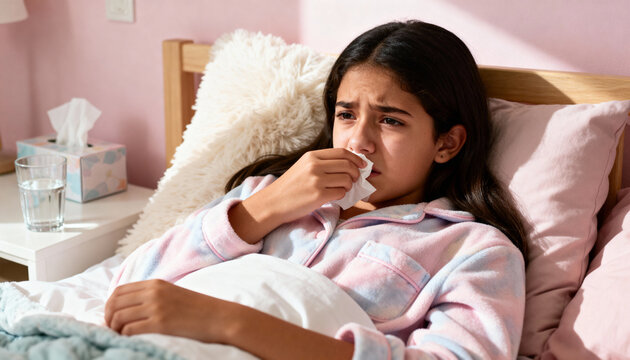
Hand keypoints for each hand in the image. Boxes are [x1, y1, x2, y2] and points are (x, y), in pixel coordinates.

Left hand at [105, 279, 354, 359]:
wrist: (221, 317)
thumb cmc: (199, 310)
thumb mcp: (174, 295)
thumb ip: (153, 296)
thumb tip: (129, 308)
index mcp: (156, 284)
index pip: (119, 291)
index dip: (109, 307)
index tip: (112, 320)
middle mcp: (154, 292)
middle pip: (114, 303)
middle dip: (108, 319)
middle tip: (113, 332)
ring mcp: (157, 307)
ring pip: (119, 318)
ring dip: (115, 330)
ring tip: (123, 338)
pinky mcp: (161, 323)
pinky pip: (130, 330)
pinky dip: (125, 337)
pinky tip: (133, 341)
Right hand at [229, 148, 365, 242]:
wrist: (273, 203)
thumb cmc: (290, 187)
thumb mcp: (304, 167)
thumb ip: (323, 163)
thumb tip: (349, 165)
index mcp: (312, 156)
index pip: (342, 152)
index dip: (356, 158)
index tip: (362, 165)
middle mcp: (315, 166)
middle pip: (348, 165)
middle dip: (356, 173)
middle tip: (355, 180)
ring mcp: (317, 180)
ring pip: (347, 180)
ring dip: (349, 186)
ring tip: (341, 189)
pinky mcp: (318, 195)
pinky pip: (341, 193)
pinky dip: (342, 196)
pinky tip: (334, 196)